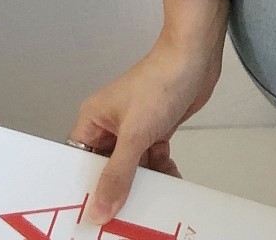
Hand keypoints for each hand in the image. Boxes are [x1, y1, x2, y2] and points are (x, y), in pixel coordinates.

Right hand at [68, 35, 223, 224]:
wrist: (196, 58)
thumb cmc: (160, 83)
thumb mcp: (134, 134)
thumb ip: (117, 174)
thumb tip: (99, 210)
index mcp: (93, 120)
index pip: (79, 163)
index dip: (83, 189)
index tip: (90, 215)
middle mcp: (110, 126)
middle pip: (106, 168)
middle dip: (116, 191)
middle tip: (123, 217)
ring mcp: (134, 128)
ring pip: (131, 167)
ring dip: (143, 183)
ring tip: (151, 203)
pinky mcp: (156, 129)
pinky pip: (152, 159)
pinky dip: (161, 170)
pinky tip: (170, 180)